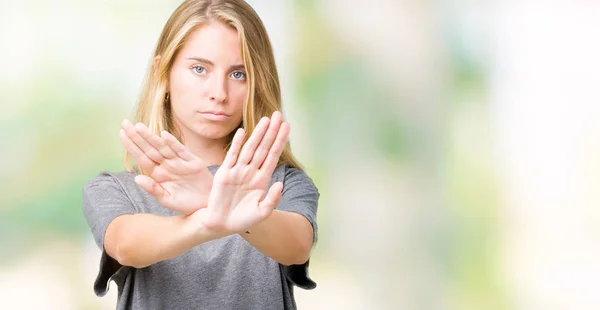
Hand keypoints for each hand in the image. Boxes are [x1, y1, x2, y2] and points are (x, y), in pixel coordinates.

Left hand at [119, 120, 212, 214]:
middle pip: (150, 149)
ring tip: (138, 127)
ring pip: (163, 147)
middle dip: (137, 136)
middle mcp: (167, 166)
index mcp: (159, 175)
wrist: (207, 205)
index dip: (132, 146)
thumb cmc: (187, 203)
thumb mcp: (167, 199)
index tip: (121, 134)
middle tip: (124, 123)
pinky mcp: (193, 162)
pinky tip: (164, 135)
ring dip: (151, 137)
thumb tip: (136, 178)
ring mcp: (180, 163)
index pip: (142, 157)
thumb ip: (153, 189)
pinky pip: (181, 151)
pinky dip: (173, 143)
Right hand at [199, 111, 288, 233]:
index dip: (280, 141)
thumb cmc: (242, 220)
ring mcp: (238, 171)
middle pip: (263, 148)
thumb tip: (280, 183)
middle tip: (279, 115)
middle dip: (272, 132)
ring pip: (250, 148)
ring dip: (258, 134)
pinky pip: (232, 156)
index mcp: (262, 180)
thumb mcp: (262, 213)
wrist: (221, 225)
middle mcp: (251, 172)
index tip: (287, 127)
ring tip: (266, 120)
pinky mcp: (224, 174)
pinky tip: (242, 132)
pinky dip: (237, 144)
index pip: (273, 156)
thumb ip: (272, 199)